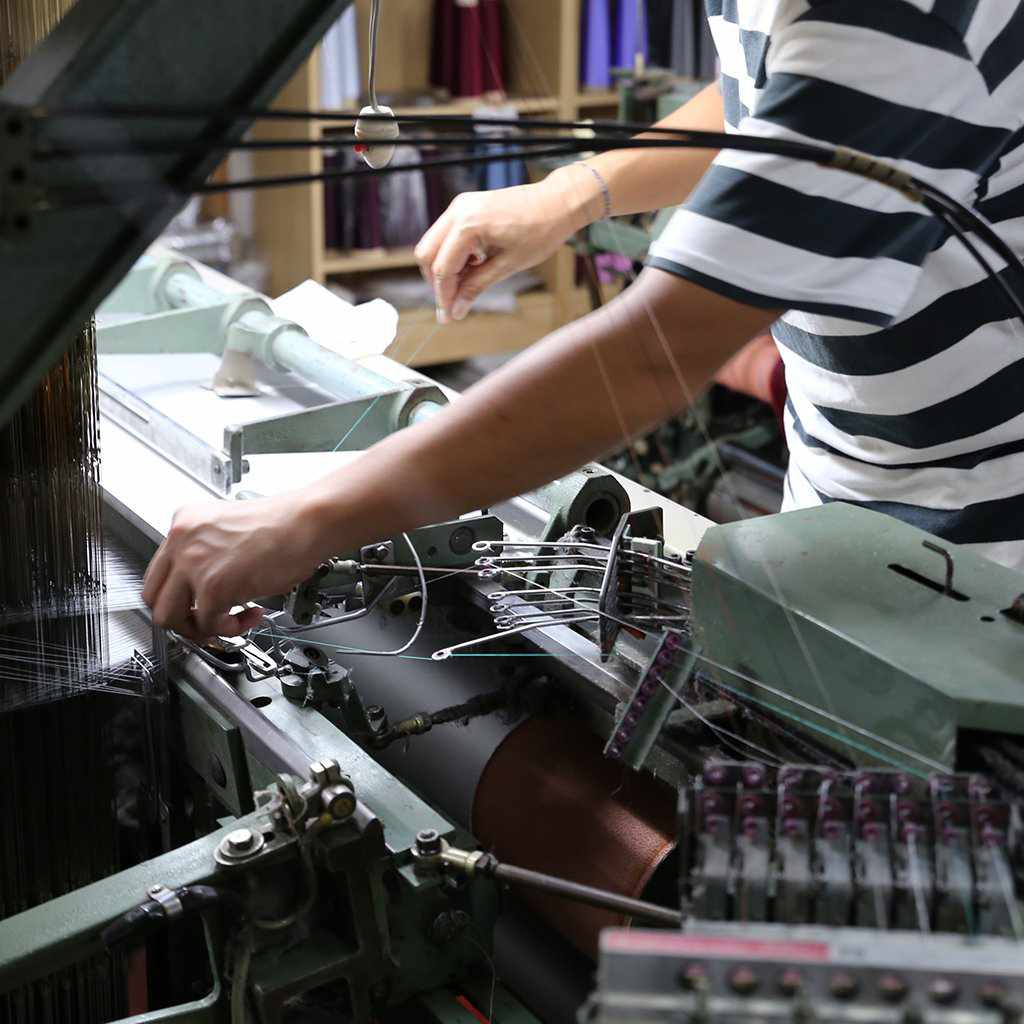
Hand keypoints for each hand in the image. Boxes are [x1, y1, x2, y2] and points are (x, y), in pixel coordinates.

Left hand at [143, 493, 323, 639]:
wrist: (306, 522)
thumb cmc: (285, 525)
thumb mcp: (229, 530)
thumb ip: (208, 554)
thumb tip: (203, 589)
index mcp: (184, 522)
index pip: (159, 571)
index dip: (179, 595)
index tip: (197, 603)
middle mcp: (181, 540)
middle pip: (154, 597)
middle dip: (181, 617)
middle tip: (206, 620)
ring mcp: (193, 564)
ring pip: (169, 617)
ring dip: (200, 628)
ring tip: (228, 621)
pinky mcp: (213, 587)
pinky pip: (208, 624)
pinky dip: (230, 628)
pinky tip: (249, 614)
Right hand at [415, 164, 600, 321]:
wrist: (557, 202)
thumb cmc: (541, 231)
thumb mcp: (508, 265)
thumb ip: (477, 286)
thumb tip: (456, 310)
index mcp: (468, 224)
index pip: (442, 268)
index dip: (443, 296)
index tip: (448, 317)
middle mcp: (458, 211)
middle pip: (427, 254)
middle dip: (437, 282)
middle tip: (454, 304)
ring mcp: (460, 206)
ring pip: (434, 244)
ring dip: (445, 268)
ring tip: (469, 283)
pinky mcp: (466, 206)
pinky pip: (447, 235)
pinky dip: (453, 255)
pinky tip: (473, 266)